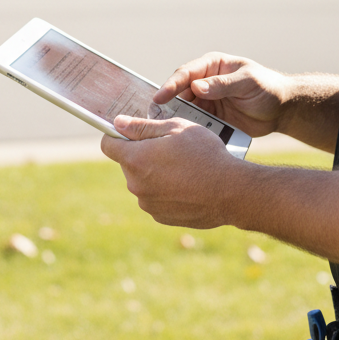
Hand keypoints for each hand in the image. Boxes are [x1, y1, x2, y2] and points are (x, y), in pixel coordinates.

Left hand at [100, 114, 241, 227]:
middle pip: (128, 163)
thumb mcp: (176, 128)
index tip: (132, 131)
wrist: (230, 191)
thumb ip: (142, 126)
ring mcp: (147, 203)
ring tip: (183, 166)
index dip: (117, 135)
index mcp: (135, 159)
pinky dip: (166, 190)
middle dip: (143, 153)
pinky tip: (187, 184)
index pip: (108, 145)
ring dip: (155, 172)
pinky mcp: (160, 216)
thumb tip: (117, 123)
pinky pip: (155, 197)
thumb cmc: (204, 153)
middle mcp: (135, 184)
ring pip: (143, 181)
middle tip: (170, 147)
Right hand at [152, 52, 289, 137]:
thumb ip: (223, 84)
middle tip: (154, 118)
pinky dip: (187, 130)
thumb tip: (196, 86)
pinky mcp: (211, 119)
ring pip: (184, 109)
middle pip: (179, 92)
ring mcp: (207, 101)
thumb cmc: (267, 88)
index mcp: (212, 66)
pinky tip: (180, 139)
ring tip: (163, 131)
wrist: (281, 109)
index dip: (171, 84)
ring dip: (175, 119)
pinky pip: (194, 124)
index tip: (159, 97)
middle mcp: (205, 82)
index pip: (186, 73)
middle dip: (167, 104)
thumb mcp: (247, 82)